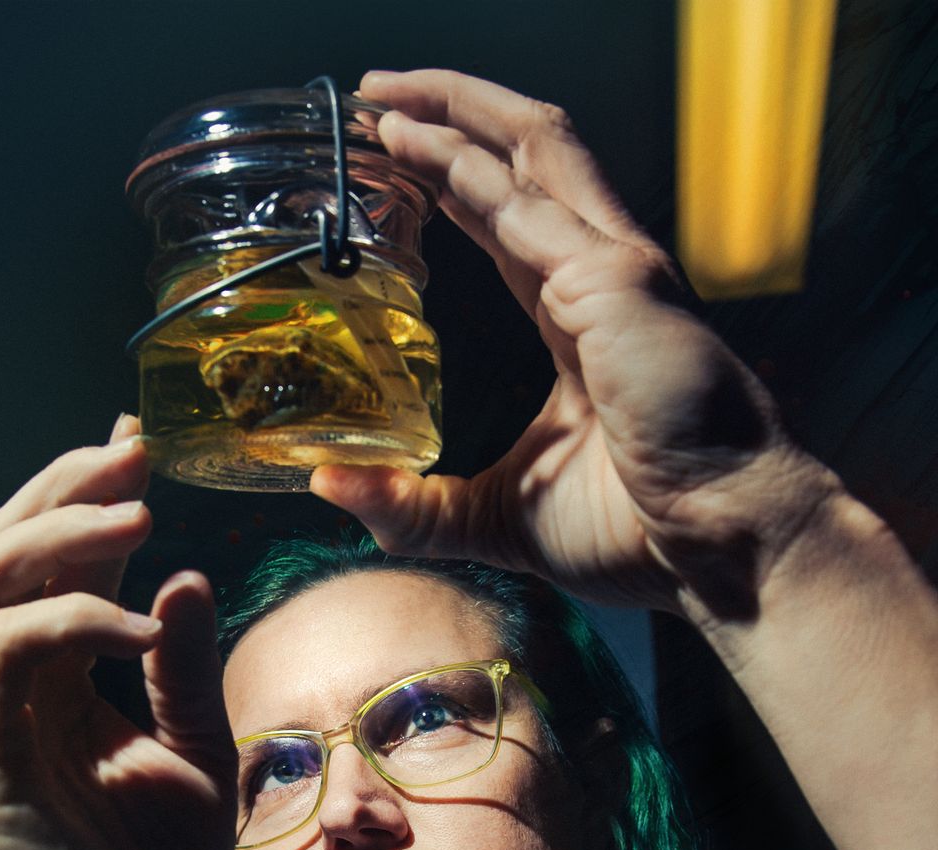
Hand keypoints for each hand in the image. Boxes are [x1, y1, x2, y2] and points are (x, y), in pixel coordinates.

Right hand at [0, 417, 235, 849]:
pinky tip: (141, 624)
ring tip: (137, 513)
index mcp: (46, 680)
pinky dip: (70, 619)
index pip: (44, 563)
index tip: (138, 443)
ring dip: (55, 532)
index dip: (83, 496)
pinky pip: (3, 655)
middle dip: (59, 489)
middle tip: (132, 456)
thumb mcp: (195, 748)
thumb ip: (186, 666)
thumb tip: (185, 576)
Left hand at [312, 70, 839, 618]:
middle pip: (523, 159)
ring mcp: (615, 273)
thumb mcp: (493, 519)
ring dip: (454, 113)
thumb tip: (330, 485)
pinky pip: (533, 208)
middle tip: (371, 102)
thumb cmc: (633, 533)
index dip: (454, 180)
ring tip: (380, 101)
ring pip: (533, 150)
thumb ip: (413, 506)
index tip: (390, 163)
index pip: (511, 218)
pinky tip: (414, 152)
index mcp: (580, 319)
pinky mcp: (617, 286)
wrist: (718, 549)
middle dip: (447, 117)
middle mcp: (600, 278)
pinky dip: (469, 170)